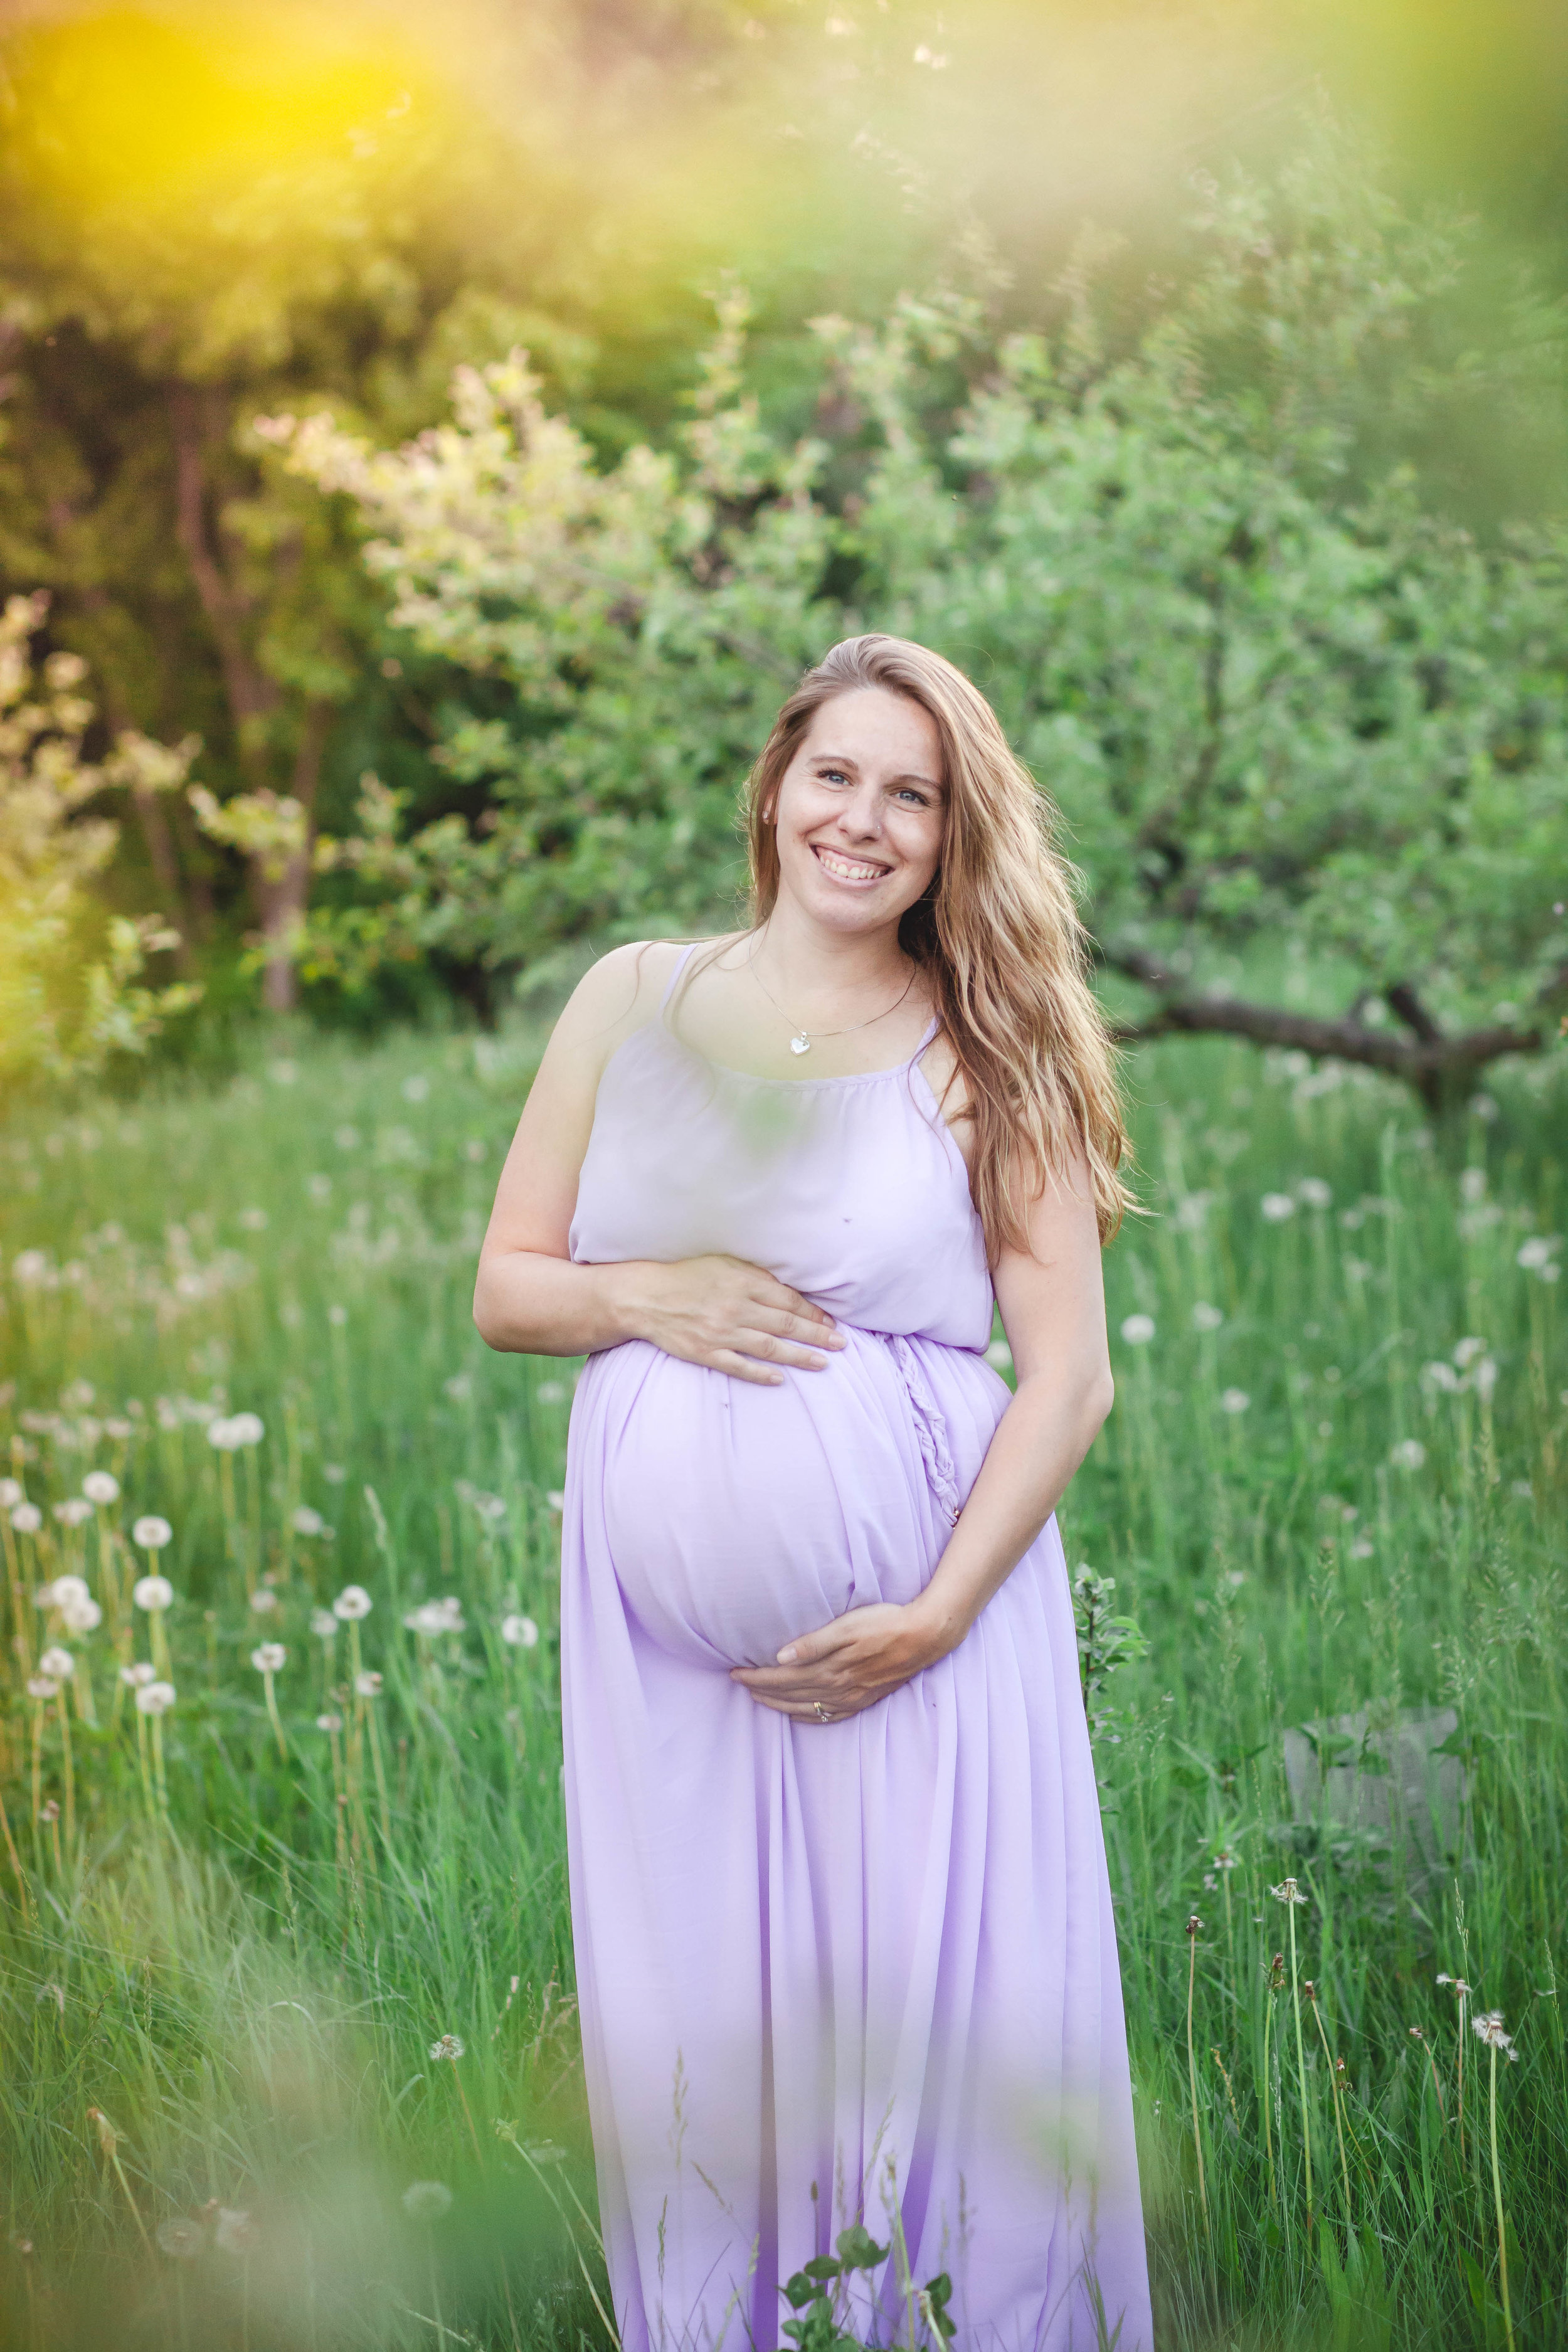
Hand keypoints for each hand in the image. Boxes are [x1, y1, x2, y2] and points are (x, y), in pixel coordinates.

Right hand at [617, 1253, 845, 1384]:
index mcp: (742, 1282)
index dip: (813, 1313)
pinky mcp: (705, 1352)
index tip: (830, 1322)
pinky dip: (761, 1373)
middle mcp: (735, 1308)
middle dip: (817, 1335)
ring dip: (799, 1356)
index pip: (788, 1300)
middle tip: (841, 1344)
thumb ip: (754, 1275)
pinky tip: (781, 1379)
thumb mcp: (722, 1263)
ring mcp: (721, 1332)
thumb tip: (785, 1288)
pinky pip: (738, 1365)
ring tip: (822, 1363)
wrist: (644, 1297)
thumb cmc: (686, 1276)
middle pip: (785, 1324)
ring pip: (769, 1347)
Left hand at [730, 1598, 957, 1721]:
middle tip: (739, 1684)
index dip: (757, 1677)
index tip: (735, 1672)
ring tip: (758, 1699)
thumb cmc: (884, 1622)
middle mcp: (839, 1688)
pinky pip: (830, 1717)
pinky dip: (809, 1717)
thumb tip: (780, 1658)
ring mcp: (853, 1697)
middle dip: (762, 1691)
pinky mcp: (864, 1700)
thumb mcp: (848, 1625)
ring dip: (780, 1705)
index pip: (783, 1679)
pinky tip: (799, 1715)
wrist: (924, 1636)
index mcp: (831, 1669)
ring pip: (807, 1708)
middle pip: (791, 1695)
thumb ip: (813, 1643)